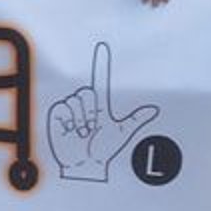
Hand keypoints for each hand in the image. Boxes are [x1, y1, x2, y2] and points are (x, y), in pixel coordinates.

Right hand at [47, 43, 158, 182]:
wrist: (83, 164)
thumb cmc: (102, 150)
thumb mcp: (122, 133)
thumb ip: (135, 119)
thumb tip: (153, 110)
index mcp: (100, 105)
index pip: (100, 79)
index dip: (101, 62)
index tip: (102, 46)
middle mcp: (85, 104)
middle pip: (87, 93)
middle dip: (89, 112)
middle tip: (90, 129)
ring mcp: (70, 109)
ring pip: (75, 101)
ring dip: (79, 120)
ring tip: (81, 133)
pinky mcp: (57, 114)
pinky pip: (62, 108)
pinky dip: (67, 121)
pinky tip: (69, 131)